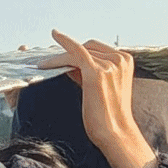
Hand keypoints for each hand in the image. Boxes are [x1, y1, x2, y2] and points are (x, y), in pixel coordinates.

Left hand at [35, 31, 156, 167]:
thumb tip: (68, 62)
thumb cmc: (107, 115)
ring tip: (42, 64)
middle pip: (88, 47)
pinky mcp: (96, 71)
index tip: (61, 54)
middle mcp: (119, 58)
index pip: (97, 49)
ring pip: (78, 51)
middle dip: (68, 52)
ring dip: (59, 57)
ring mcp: (109, 63)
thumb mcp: (100, 87)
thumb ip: (88, 72)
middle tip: (48, 60)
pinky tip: (54, 34)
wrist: (115, 132)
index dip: (78, 51)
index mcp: (125, 60)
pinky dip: (64, 42)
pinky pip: (76, 51)